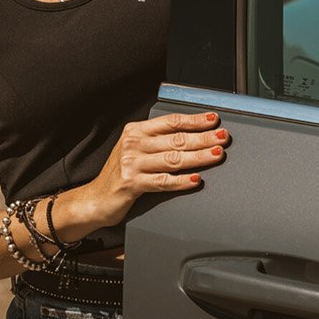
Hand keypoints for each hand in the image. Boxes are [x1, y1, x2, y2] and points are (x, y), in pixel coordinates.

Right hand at [76, 112, 228, 229]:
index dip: (194, 120)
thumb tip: (191, 134)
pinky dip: (182, 181)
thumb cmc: (121, 173)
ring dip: (198, 157)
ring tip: (216, 155)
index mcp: (136, 131)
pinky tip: (196, 179)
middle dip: (203, 138)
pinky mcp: (131, 183)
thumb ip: (157, 141)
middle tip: (223, 137)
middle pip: (175, 139)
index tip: (213, 119)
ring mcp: (131, 163)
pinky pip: (163, 181)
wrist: (95, 198)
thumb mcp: (135, 150)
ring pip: (173, 159)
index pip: (170, 121)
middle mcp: (133, 144)